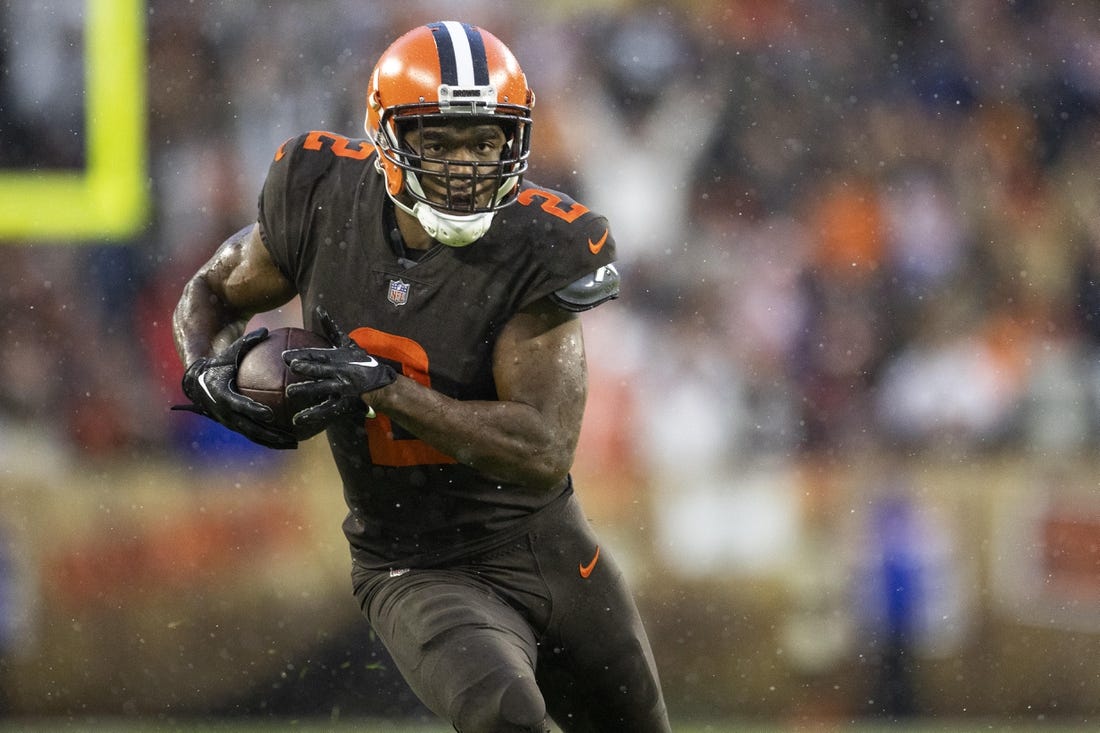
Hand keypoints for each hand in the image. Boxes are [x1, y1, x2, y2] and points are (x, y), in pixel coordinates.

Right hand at [172, 327, 297, 449]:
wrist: (197, 382)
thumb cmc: (217, 364)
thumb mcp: (228, 354)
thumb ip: (246, 343)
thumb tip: (265, 330)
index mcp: (222, 395)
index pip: (239, 405)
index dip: (254, 410)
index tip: (270, 414)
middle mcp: (224, 413)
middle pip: (249, 427)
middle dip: (269, 434)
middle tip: (289, 436)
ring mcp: (229, 422)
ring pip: (253, 435)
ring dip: (273, 441)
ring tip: (294, 444)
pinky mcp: (234, 426)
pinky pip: (253, 434)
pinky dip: (269, 439)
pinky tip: (287, 440)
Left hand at [284, 307, 396, 428]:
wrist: (381, 384)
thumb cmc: (362, 362)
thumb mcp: (347, 343)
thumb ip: (331, 328)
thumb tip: (319, 309)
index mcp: (337, 358)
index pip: (317, 355)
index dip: (302, 355)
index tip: (285, 356)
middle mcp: (338, 372)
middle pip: (320, 369)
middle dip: (305, 367)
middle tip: (290, 366)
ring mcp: (341, 388)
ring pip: (322, 389)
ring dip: (306, 390)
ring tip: (290, 392)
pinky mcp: (343, 403)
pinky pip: (326, 409)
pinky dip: (312, 414)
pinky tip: (298, 419)